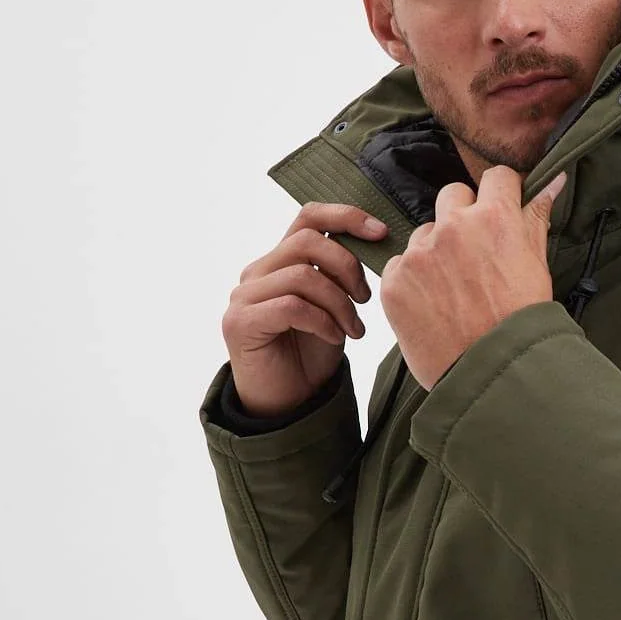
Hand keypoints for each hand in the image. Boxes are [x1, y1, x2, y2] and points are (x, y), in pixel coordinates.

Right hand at [222, 203, 389, 417]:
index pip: (308, 216)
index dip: (346, 217)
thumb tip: (375, 240)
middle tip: (365, 299)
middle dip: (348, 267)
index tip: (380, 233)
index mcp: (280, 261)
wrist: (290, 403)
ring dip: (339, 303)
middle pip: (308, 240)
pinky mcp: (240, 323)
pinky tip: (335, 339)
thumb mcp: (335, 305)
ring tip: (354, 329)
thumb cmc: (313, 354)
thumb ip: (341, 274)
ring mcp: (244, 296)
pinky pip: (292, 306)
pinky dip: (323, 322)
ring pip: (303, 275)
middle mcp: (257, 272)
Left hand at [379, 166, 567, 390]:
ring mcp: (419, 253)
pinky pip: (400, 265)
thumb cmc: (519, 323)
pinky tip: (432, 305)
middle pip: (452, 195)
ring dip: (435, 250)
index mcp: (494, 218)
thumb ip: (537, 218)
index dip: (500, 194)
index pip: (495, 177)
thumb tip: (554, 181)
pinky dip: (413, 280)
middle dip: (462, 216)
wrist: (490, 373)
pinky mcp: (395, 280)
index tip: (500, 211)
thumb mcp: (537, 266)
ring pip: (424, 233)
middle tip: (473, 255)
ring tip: (452, 289)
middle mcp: (453, 227)